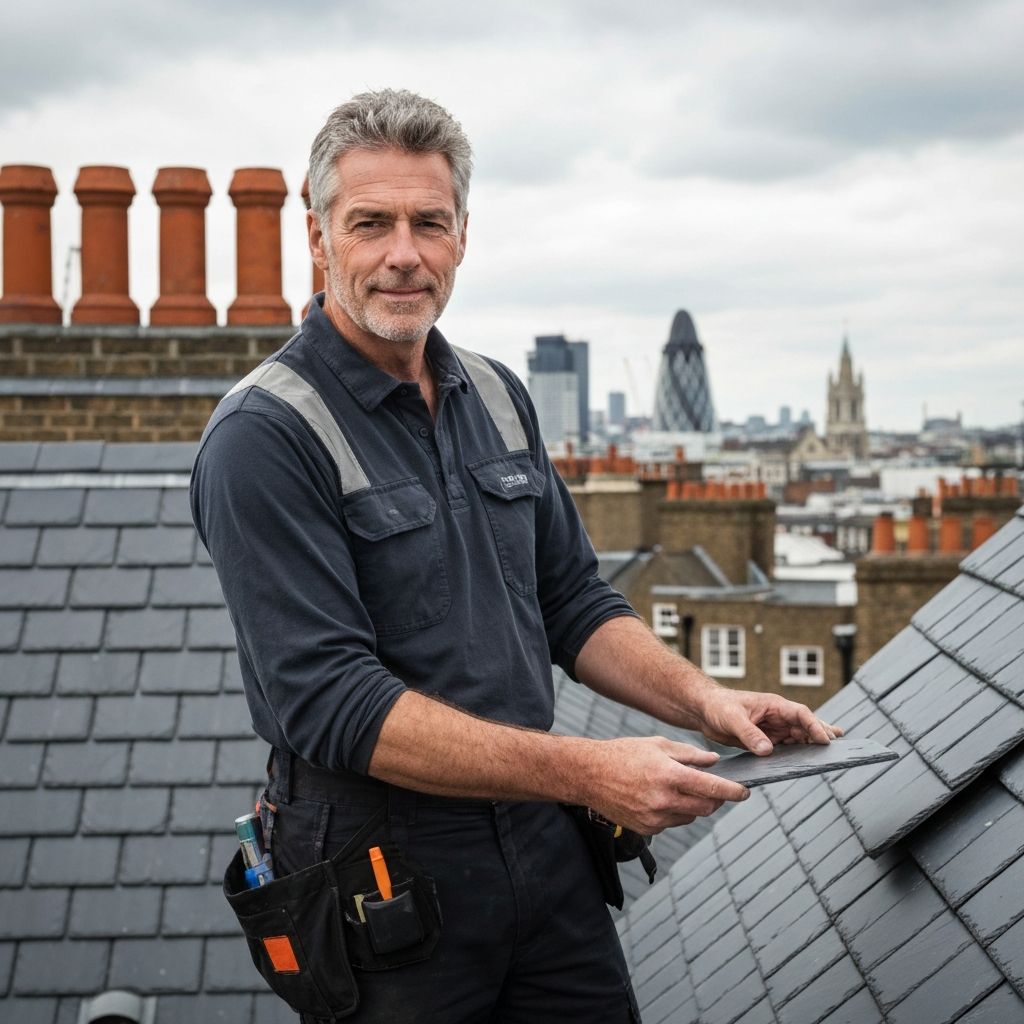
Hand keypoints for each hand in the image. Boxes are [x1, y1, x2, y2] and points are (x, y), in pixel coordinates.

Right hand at [582, 736, 749, 834]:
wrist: (589, 774)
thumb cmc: (622, 754)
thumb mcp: (658, 744)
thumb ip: (689, 754)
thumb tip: (714, 762)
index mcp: (668, 775)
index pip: (711, 787)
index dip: (733, 791)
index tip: (745, 792)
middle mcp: (663, 800)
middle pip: (706, 807)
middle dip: (717, 799)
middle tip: (718, 789)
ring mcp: (654, 818)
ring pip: (690, 817)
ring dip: (695, 805)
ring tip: (683, 789)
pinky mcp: (646, 829)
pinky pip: (672, 823)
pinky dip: (676, 812)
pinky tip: (663, 797)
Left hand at [696, 688, 843, 754]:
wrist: (704, 711)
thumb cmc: (718, 706)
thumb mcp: (732, 719)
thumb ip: (749, 734)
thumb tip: (768, 751)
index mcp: (773, 705)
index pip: (801, 714)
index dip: (815, 726)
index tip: (826, 740)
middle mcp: (777, 716)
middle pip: (806, 726)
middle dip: (822, 736)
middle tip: (837, 751)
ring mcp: (773, 729)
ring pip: (799, 738)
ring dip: (813, 747)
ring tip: (831, 758)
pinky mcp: (766, 740)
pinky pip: (786, 748)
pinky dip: (798, 754)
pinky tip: (808, 762)